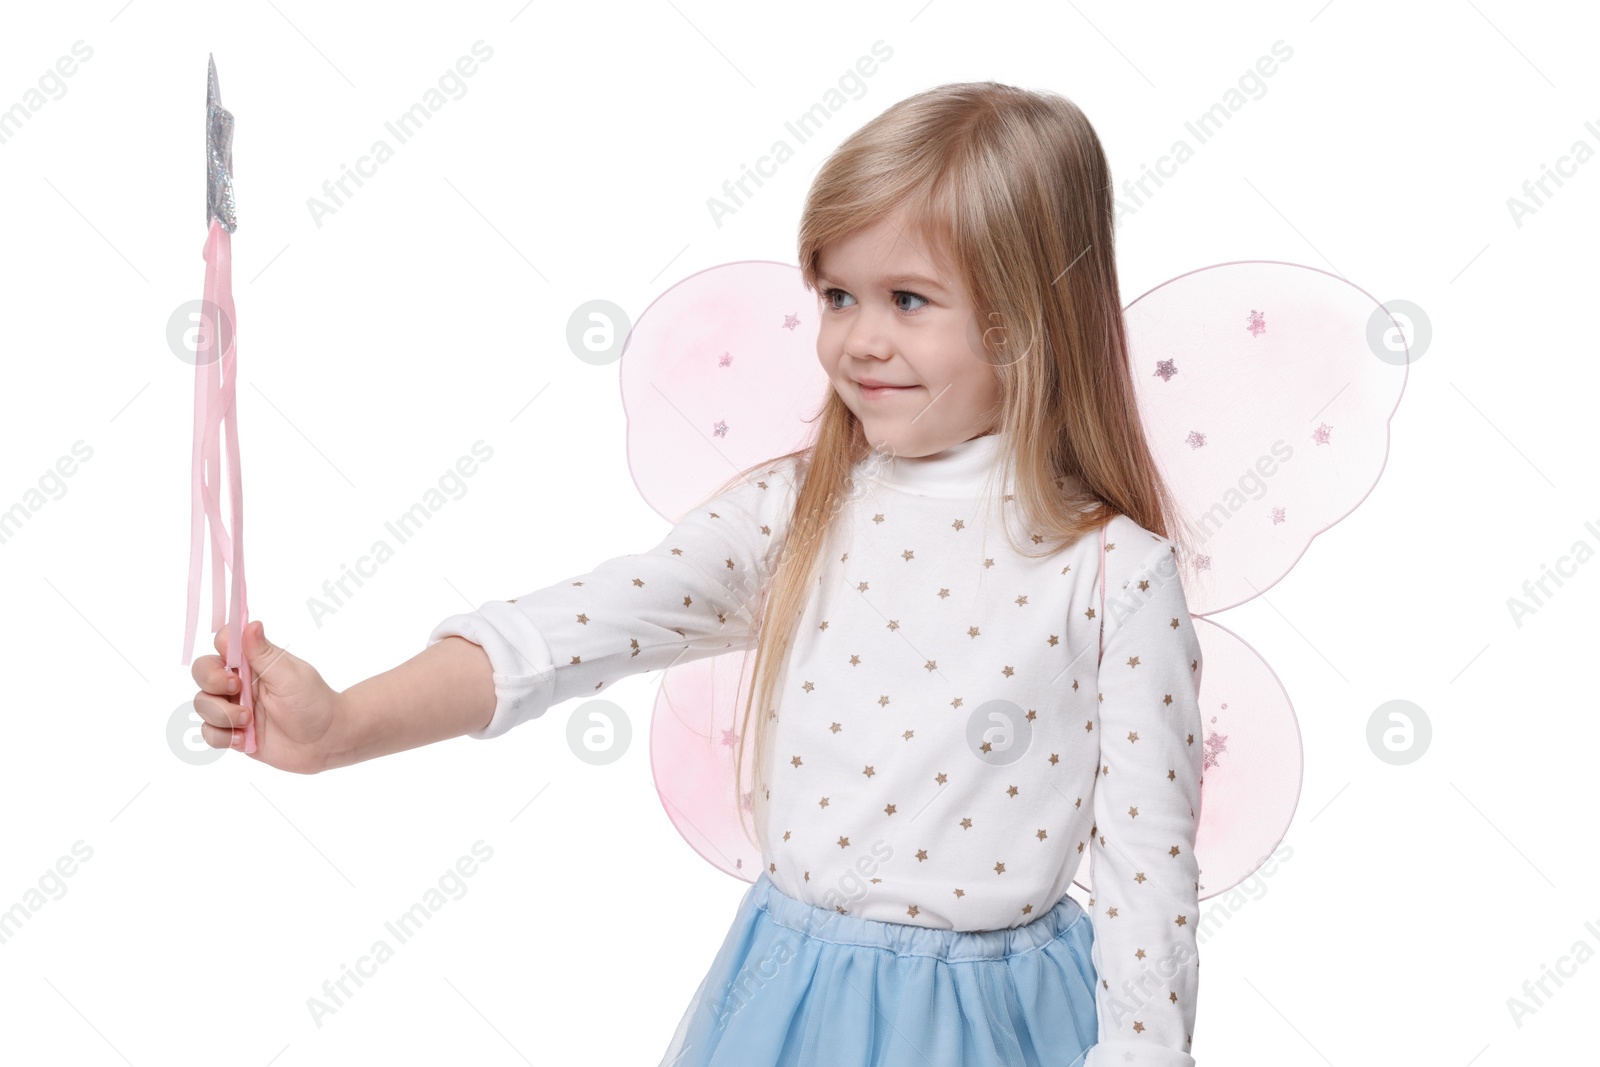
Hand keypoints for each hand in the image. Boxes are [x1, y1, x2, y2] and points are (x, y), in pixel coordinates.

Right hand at [190, 620, 345, 773]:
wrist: (325, 742)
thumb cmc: (314, 703)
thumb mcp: (290, 676)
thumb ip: (265, 654)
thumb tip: (252, 623)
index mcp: (254, 661)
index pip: (223, 643)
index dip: (220, 649)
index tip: (233, 662)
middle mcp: (240, 681)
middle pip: (202, 671)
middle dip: (212, 681)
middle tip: (236, 690)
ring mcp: (234, 707)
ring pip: (202, 704)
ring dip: (221, 714)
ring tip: (249, 721)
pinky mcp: (233, 732)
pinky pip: (209, 732)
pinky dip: (223, 737)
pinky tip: (244, 740)